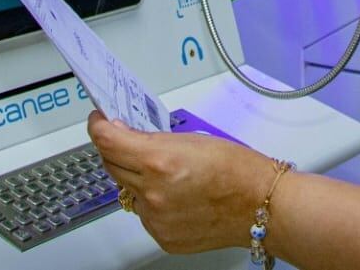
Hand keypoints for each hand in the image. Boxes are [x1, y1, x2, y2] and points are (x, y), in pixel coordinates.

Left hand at [87, 111, 274, 253]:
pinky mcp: (163, 237)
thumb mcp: (192, 138)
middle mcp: (152, 192)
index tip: (99, 121)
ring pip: (127, 191)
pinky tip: (175, 195)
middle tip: (128, 140)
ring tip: (167, 173)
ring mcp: (156, 218)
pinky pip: (143, 214)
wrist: (262, 206)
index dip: (98, 126)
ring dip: (136, 179)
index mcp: (159, 160)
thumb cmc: (237, 169)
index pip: (106, 141)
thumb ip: (152, 139)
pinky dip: (152, 202)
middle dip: (116, 150)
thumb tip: (125, 135)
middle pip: (111, 165)